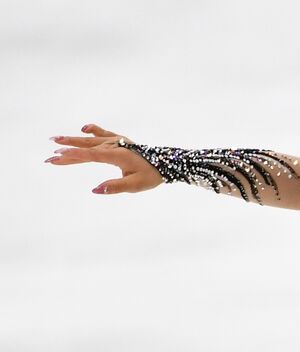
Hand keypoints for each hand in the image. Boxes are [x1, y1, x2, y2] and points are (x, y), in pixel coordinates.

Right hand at [46, 124, 162, 194]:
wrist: (166, 163)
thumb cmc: (151, 175)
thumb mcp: (135, 185)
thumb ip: (115, 187)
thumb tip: (95, 190)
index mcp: (116, 156)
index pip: (90, 156)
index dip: (73, 156)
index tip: (57, 156)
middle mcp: (114, 145)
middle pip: (85, 147)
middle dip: (67, 151)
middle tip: (50, 156)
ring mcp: (116, 141)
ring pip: (90, 140)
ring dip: (73, 141)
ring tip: (55, 140)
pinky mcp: (119, 140)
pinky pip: (103, 133)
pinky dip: (92, 130)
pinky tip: (83, 129)